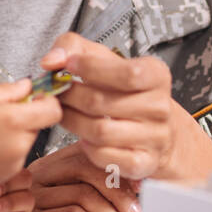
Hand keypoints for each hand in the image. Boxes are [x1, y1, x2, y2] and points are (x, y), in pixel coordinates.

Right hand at [0, 78, 61, 186]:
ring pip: (27, 141)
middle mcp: (18, 144)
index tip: (35, 98)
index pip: (53, 110)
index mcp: (13, 121)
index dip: (46, 101)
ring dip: (15, 134)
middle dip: (25, 118)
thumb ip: (7, 90)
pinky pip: (17, 156)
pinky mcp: (7, 174)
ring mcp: (14, 162)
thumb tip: (26, 86)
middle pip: (39, 125)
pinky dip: (7, 150)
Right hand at [15, 142, 142, 211]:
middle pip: (89, 173)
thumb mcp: (77, 208)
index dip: (119, 174)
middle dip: (121, 198)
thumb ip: (99, 199)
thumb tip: (136, 204)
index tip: (142, 191)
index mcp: (56, 163)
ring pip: (84, 197)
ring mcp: (35, 197)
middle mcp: (43, 174)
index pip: (92, 158)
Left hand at [38, 32, 197, 180]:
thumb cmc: (125, 91)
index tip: (68, 65)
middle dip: (71, 96)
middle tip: (57, 93)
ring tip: (65, 112)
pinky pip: (104, 156)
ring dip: (72, 121)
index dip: (91, 68)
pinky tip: (84, 135)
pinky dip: (87, 147)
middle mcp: (159, 107)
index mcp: (156, 76)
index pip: (127, 73)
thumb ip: (75, 48)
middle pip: (102, 102)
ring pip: (100, 131)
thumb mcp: (106, 60)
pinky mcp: (143, 163)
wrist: (154, 128)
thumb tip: (51, 60)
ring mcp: (154, 138)